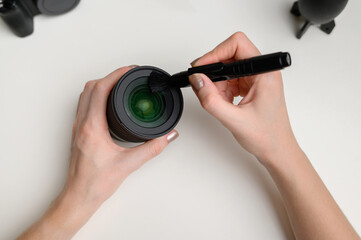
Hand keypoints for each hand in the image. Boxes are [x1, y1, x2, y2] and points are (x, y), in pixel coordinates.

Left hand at [66, 66, 177, 204]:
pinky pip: (84, 104)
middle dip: (110, 76)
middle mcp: (82, 124)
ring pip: (85, 94)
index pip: (101, 89)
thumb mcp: (129, 164)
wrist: (79, 195)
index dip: (116, 75)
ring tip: (118, 83)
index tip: (129, 70)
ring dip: (101, 84)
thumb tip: (167, 136)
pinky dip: (96, 95)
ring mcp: (77, 127)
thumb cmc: (95, 183)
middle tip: (126, 74)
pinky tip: (108, 102)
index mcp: (92, 127)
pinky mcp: (78, 131)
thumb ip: (152, 148)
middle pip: (91, 87)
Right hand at [189, 32, 296, 164]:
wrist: (277, 150)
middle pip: (230, 55)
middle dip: (214, 71)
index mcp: (265, 73)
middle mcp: (262, 72)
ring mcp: (256, 79)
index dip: (215, 53)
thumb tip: (197, 80)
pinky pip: (229, 79)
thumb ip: (211, 99)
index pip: (237, 44)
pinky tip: (225, 104)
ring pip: (227, 68)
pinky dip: (221, 90)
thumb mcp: (234, 120)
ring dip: (217, 83)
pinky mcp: (250, 86)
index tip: (201, 67)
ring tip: (220, 102)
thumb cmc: (267, 136)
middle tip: (205, 87)